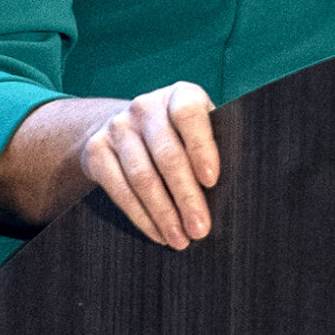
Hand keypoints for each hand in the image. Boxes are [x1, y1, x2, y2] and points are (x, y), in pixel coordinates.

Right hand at [81, 81, 219, 247]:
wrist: (128, 128)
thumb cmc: (182, 135)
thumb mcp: (202, 128)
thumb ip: (219, 145)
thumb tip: (238, 188)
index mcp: (180, 95)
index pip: (189, 114)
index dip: (201, 147)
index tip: (211, 181)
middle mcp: (146, 106)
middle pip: (167, 155)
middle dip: (186, 196)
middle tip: (200, 229)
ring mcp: (118, 127)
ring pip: (142, 177)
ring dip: (163, 214)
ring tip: (180, 239)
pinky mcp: (96, 150)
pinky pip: (119, 189)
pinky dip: (141, 216)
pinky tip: (158, 233)